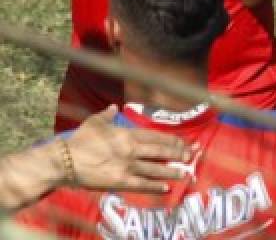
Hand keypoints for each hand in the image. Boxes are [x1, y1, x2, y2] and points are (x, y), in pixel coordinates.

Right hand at [66, 106, 190, 192]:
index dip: (172, 140)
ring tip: (186, 173)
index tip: (183, 142)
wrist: (64, 161)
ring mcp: (127, 166)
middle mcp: (131, 150)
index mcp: (127, 134)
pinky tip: (166, 188)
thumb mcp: (94, 123)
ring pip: (155, 169)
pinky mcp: (119, 181)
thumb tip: (113, 107)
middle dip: (178, 154)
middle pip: (161, 152)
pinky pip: (141, 184)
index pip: (156, 137)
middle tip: (191, 156)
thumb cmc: (79, 141)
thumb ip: (107, 115)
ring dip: (172, 171)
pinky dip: (155, 187)